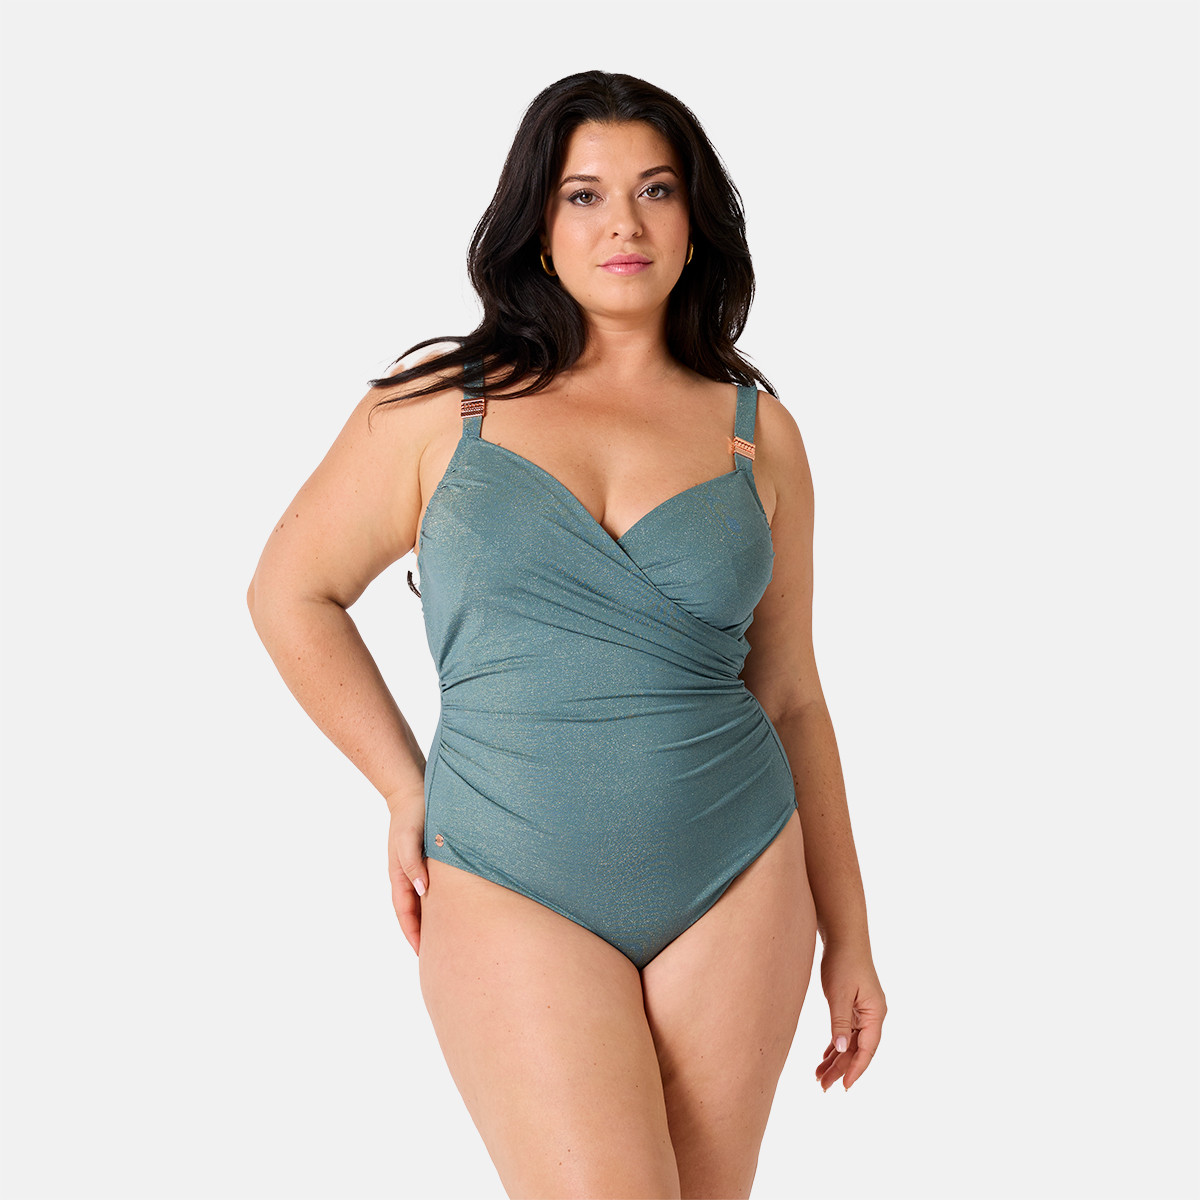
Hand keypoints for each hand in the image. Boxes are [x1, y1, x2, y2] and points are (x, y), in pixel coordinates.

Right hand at [386, 784, 427, 955]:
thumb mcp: (408, 840)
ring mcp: (415, 869)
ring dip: (429, 920)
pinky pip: (429, 888)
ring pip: (421, 902)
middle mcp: (406, 876)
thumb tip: (421, 890)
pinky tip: (450, 908)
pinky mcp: (425, 861)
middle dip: (420, 934)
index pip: (405, 913)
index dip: (413, 934)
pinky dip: (436, 902)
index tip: (423, 953)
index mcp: (399, 875)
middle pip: (412, 913)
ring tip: (444, 939)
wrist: (412, 793)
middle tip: (435, 956)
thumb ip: (412, 864)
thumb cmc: (412, 816)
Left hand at [814, 941, 885, 1091]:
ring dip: (837, 1060)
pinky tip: (824, 1058)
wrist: (843, 936)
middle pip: (858, 1049)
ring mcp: (863, 1011)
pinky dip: (836, 1045)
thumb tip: (842, 1051)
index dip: (856, 1070)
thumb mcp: (838, 994)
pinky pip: (846, 1032)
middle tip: (823, 1087)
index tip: (844, 1087)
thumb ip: (839, 1023)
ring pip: (851, 1043)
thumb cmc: (842, 962)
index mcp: (875, 1013)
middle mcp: (873, 1014)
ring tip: (819, 1077)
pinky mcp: (853, 1005)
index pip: (867, 1050)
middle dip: (842, 1069)